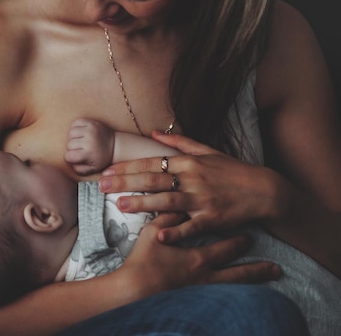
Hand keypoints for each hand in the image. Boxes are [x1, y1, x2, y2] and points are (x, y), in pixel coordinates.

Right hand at [65, 118, 114, 174]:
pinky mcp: (91, 122)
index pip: (68, 156)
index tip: (75, 157)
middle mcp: (90, 140)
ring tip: (79, 141)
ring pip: (71, 133)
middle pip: (69, 144)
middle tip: (80, 149)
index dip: (69, 158)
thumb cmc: (101, 158)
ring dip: (72, 138)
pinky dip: (75, 127)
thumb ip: (79, 170)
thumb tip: (70, 163)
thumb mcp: (92, 169)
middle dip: (72, 148)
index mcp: (89, 153)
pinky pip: (75, 123)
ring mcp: (91, 129)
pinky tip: (80, 133)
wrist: (115, 145)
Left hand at [99, 133, 287, 242]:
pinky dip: (176, 231)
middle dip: (127, 182)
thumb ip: (180, 143)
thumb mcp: (207, 152)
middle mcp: (193, 179)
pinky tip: (159, 235)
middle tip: (103, 187)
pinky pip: (192, 226)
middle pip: (154, 180)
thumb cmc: (233, 171)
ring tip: (121, 206)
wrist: (264, 190)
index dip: (128, 167)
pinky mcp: (213, 218)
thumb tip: (155, 131)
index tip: (107, 171)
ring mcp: (203, 199)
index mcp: (189, 163)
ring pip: (168, 201)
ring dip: (144, 204)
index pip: (152, 163)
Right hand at [116, 212, 280, 295]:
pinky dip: (236, 302)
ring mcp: (202, 293)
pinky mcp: (195, 303)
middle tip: (275, 268)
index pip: (226, 249)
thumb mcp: (153, 233)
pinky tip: (244, 304)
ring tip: (267, 288)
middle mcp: (206, 278)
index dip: (239, 243)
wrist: (134, 290)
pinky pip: (222, 303)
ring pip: (234, 292)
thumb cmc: (143, 261)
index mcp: (198, 259)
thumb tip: (180, 205)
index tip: (251, 238)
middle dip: (256, 270)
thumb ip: (169, 219)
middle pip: (238, 275)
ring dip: (252, 287)